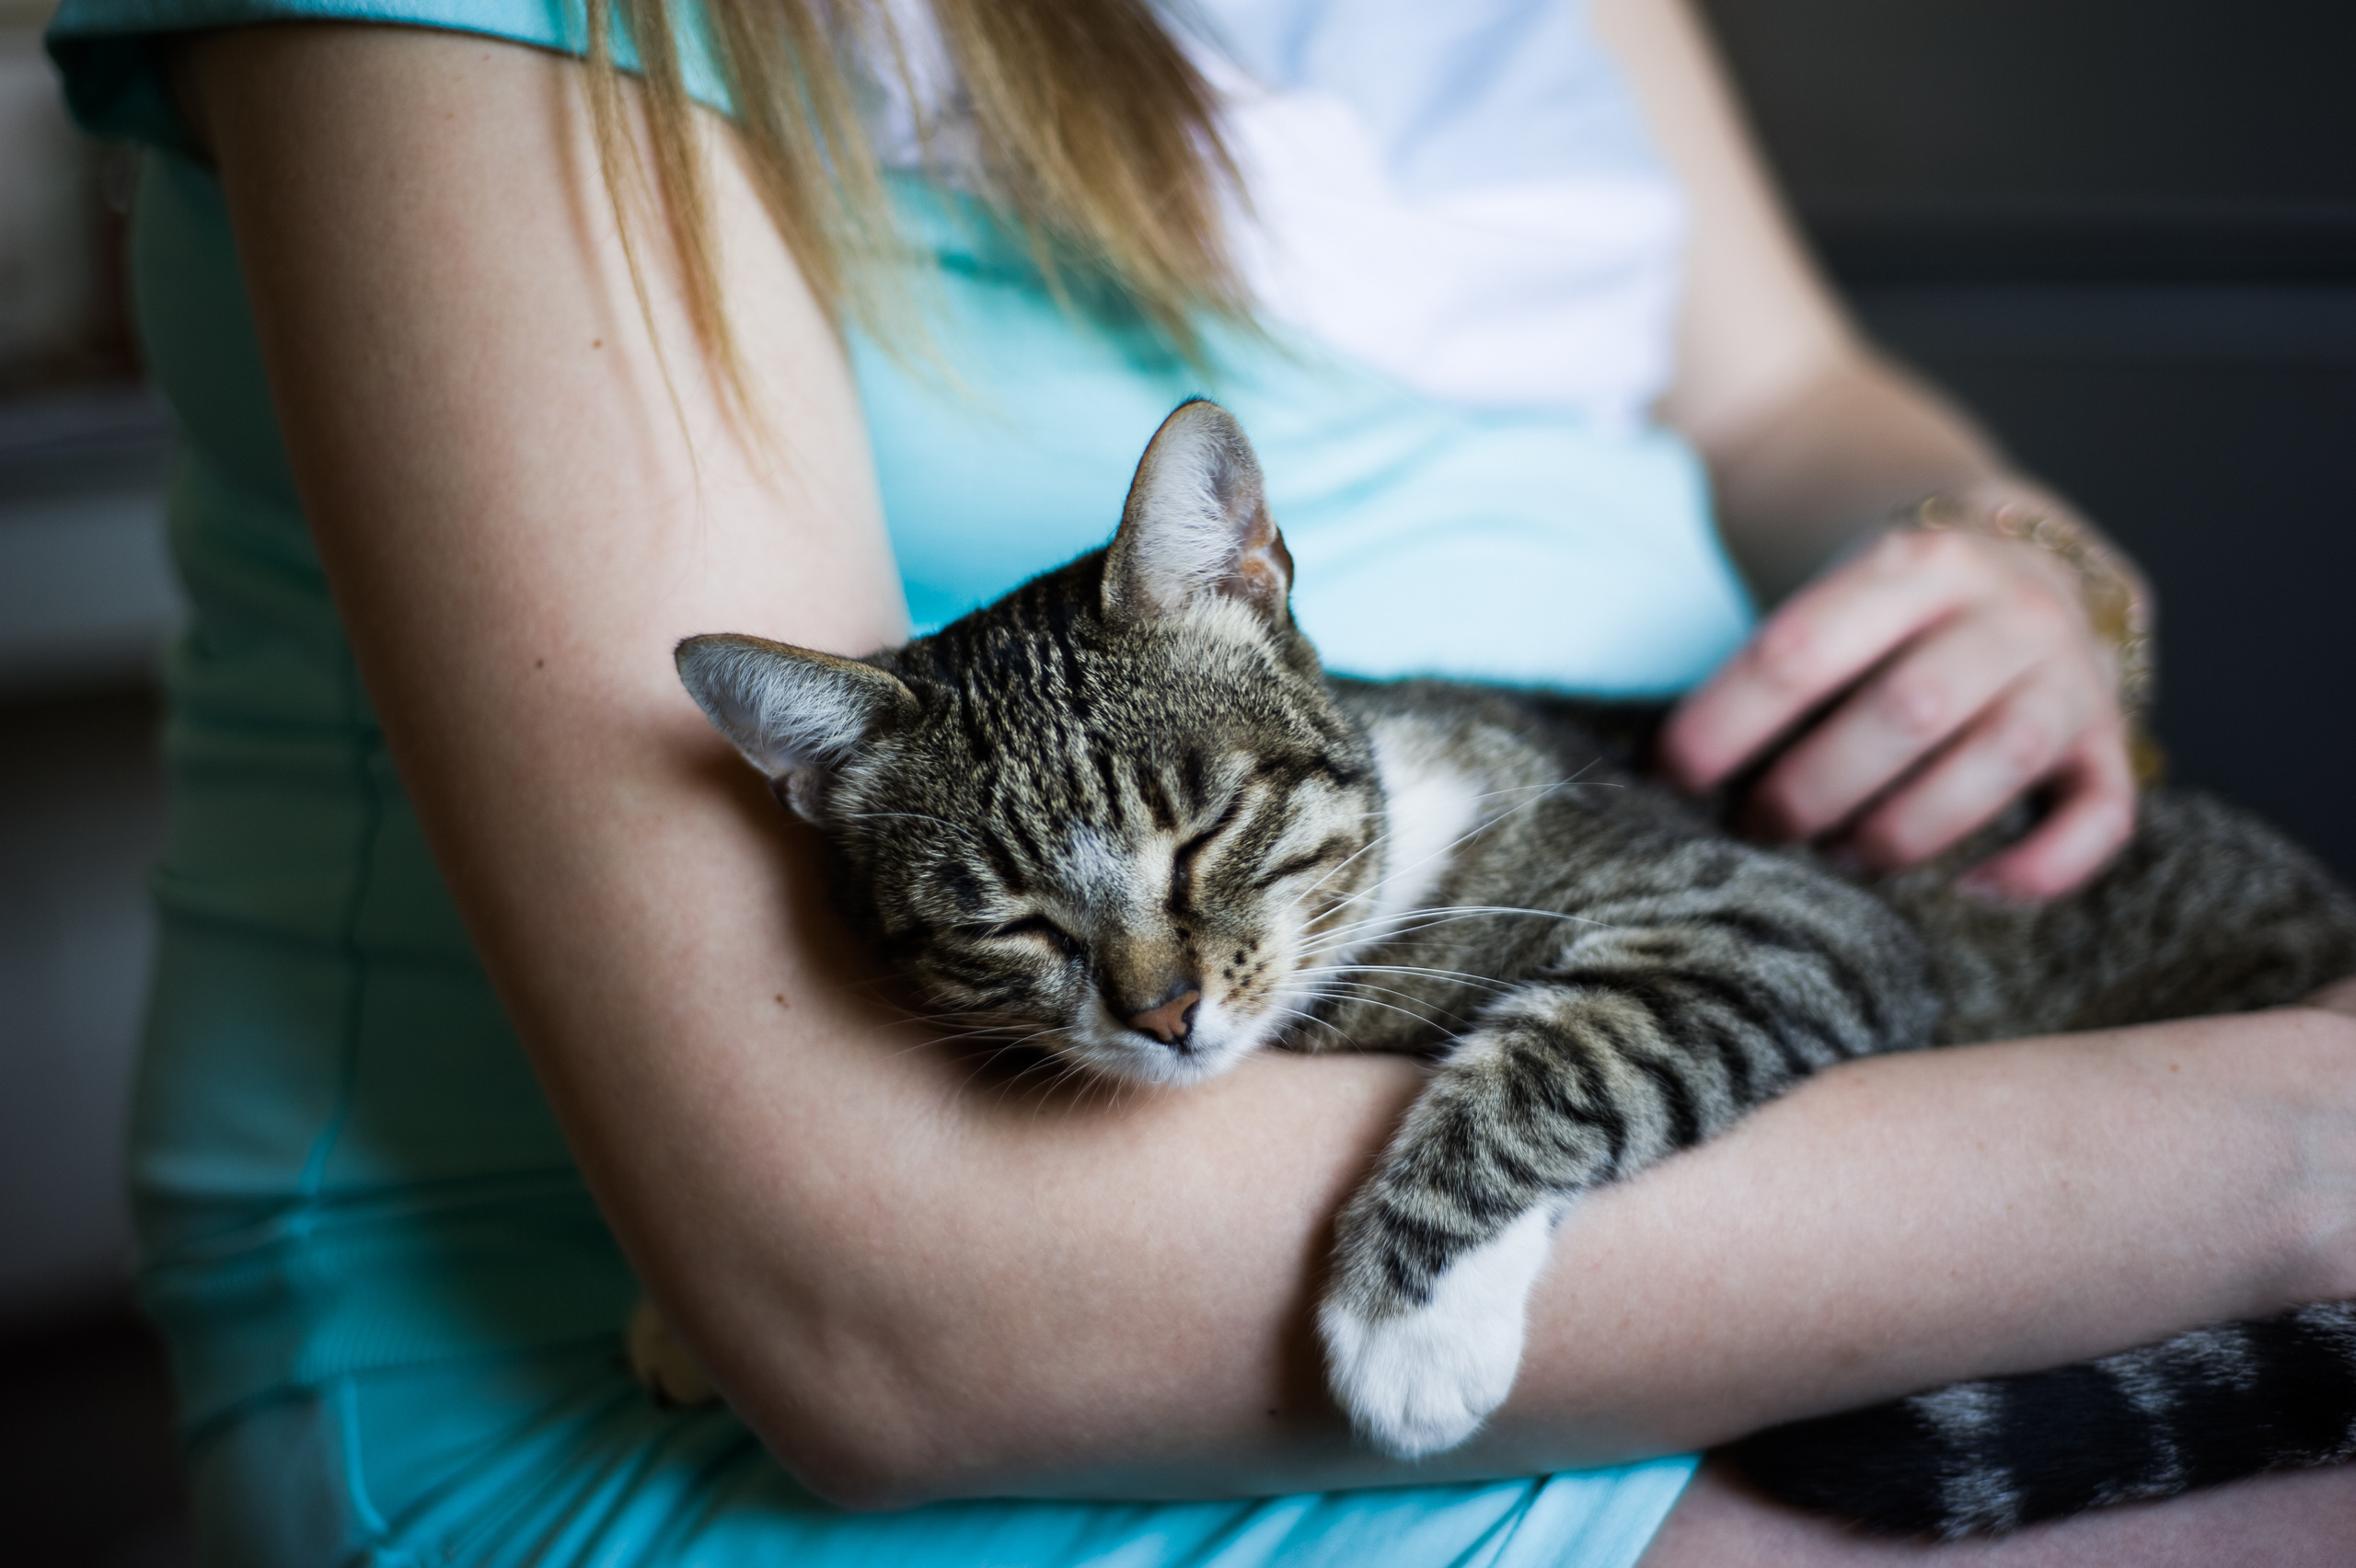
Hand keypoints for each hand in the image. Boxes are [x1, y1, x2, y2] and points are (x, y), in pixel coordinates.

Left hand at [1660, 519, 2137, 899]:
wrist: (2020, 558)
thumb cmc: (1885, 611)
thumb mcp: (1832, 594)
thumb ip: (1770, 666)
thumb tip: (1666, 770)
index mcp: (1914, 562)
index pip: (1802, 649)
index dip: (1724, 724)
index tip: (1670, 777)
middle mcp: (2007, 610)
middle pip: (1905, 710)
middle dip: (1812, 787)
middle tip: (1757, 827)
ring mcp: (2068, 676)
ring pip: (1999, 761)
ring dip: (1905, 829)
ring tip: (1840, 856)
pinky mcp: (2107, 742)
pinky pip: (2103, 815)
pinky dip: (2042, 866)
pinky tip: (1972, 889)